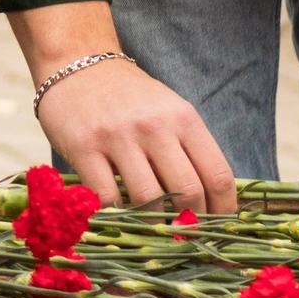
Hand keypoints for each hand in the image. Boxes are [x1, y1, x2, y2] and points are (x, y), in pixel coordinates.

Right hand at [9, 1, 237, 213]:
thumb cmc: (129, 97)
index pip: (217, 176)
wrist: (75, 63)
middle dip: (190, 223)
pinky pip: (107, 196)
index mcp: (183, 118)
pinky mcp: (83, 146)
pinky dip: (116, 214)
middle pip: (188, 191)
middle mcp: (154, 126)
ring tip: (153, 230)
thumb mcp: (168, 112)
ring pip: (149, 199)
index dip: (222, 211)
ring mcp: (117, 136)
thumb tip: (210, 206)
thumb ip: (189, 150)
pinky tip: (119, 214)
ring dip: (154, 224)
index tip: (216, 228)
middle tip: (183, 235)